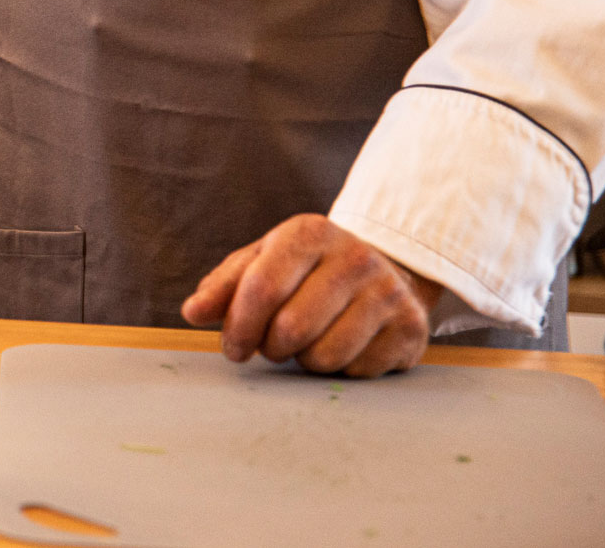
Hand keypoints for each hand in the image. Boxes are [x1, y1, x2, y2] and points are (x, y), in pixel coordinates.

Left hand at [181, 213, 441, 377]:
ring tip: (308, 342)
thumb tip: (192, 311)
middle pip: (291, 328)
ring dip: (304, 361)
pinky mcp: (412, 329)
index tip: (233, 347)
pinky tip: (342, 345)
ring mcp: (388, 293)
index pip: (262, 288)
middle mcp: (355, 257)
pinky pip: (356, 371)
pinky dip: (339, 369)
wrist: (386, 269)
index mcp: (310, 233)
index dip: (239, 326)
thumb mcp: (264, 262)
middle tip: (271, 346)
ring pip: (324, 356)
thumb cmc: (309, 269)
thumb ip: (224, 286)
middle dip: (270, 347)